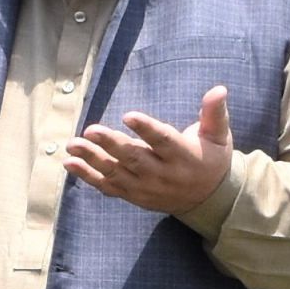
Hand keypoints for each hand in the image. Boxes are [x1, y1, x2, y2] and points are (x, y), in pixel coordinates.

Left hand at [64, 83, 235, 217]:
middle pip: (134, 158)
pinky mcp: (134, 195)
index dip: (146, 129)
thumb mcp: (219, 135)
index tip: (129, 116)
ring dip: (92, 159)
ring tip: (72, 145)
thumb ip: (215, 113)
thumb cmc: (211, 158)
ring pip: (117, 173)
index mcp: (183, 155)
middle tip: (90, 130)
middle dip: (111, 144)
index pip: (163, 141)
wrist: (208, 199)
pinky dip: (88, 177)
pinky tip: (70, 164)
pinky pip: (108, 187)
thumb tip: (219, 89)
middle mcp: (163, 174)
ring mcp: (146, 187)